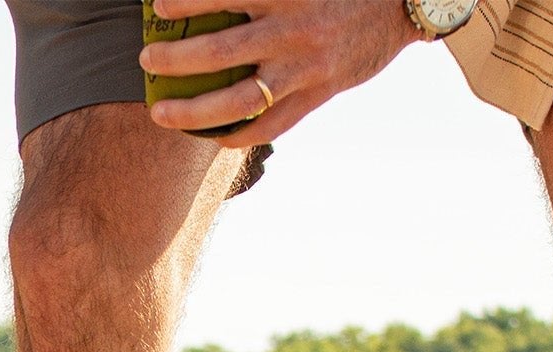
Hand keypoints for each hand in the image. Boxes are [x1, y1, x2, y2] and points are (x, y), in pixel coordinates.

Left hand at [139, 0, 417, 146]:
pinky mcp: (317, 95)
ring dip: (191, 112)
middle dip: (174, 60)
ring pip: (236, 102)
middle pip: (219, 55)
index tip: (158, 6)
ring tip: (159, 112)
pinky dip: (235, 135)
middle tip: (146, 59)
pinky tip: (210, 136)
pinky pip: (268, 126)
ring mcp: (305, 70)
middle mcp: (293, 32)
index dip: (188, 2)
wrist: (406, 1)